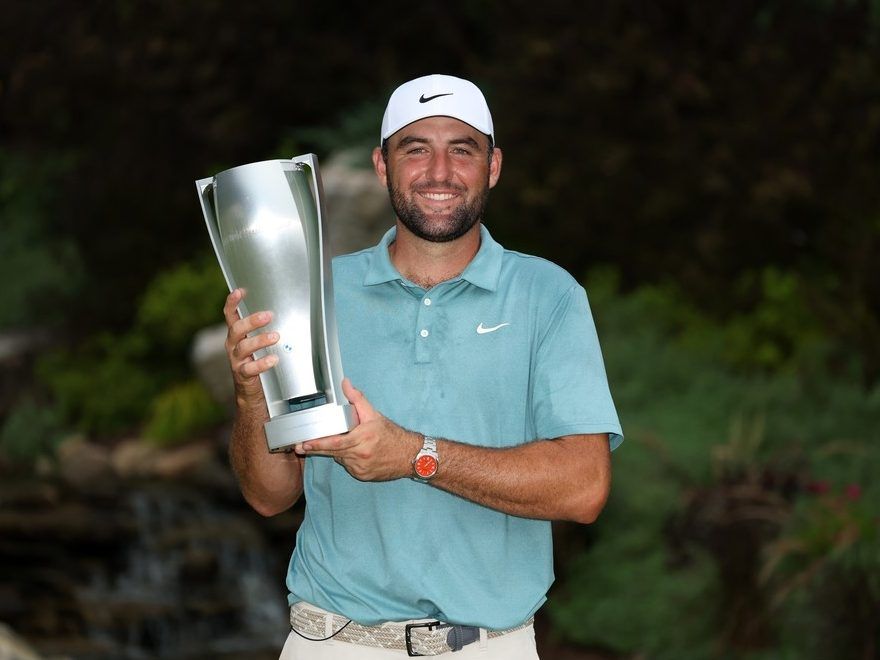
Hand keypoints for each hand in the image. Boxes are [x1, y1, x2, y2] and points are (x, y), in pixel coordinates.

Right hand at [223, 288, 278, 407]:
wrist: (251, 391)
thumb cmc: (256, 362)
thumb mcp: (257, 343)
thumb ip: (264, 330)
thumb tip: (285, 311)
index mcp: (236, 335)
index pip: (230, 315)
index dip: (232, 303)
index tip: (240, 291)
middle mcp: (233, 345)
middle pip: (237, 329)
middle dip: (252, 321)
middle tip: (268, 315)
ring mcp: (236, 360)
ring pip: (244, 347)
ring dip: (260, 340)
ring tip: (275, 336)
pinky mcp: (242, 375)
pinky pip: (250, 368)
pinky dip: (262, 363)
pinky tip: (273, 360)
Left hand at [296, 379, 420, 481]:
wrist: (410, 455)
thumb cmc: (392, 435)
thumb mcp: (374, 415)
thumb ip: (357, 399)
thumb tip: (345, 384)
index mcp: (362, 438)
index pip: (334, 443)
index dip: (317, 444)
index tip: (304, 443)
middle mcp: (360, 455)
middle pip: (333, 453)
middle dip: (316, 449)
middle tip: (300, 447)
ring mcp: (361, 468)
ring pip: (340, 459)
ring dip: (336, 452)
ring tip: (344, 443)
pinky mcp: (363, 476)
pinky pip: (348, 467)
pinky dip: (347, 459)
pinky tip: (354, 453)